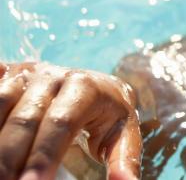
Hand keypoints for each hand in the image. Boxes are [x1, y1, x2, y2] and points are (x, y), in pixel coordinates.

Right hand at [0, 62, 141, 179]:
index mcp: (85, 87)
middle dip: (12, 158)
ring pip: (1, 104)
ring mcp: (27, 74)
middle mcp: (53, 76)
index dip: (44, 156)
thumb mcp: (122, 134)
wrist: (95, 85)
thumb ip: (124, 160)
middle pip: (27, 119)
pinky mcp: (9, 75)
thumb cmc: (109, 117)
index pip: (61, 123)